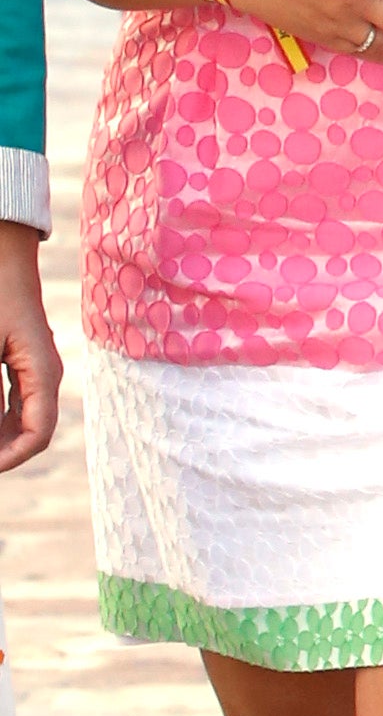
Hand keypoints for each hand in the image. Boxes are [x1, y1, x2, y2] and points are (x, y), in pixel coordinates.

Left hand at [0, 229, 59, 477]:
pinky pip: (13, 403)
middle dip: (1, 450)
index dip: (9, 459)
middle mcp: (45, 376)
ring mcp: (35, 369)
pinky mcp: (22, 362)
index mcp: (43, 373)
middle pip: (30, 432)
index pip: (38, 435)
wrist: (2, 255)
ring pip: (20, 420)